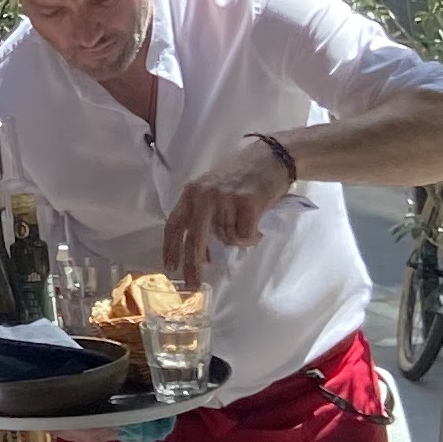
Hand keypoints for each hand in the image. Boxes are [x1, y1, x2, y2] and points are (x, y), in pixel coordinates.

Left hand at [161, 146, 295, 290]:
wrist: (272, 156)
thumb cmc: (244, 175)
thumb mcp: (215, 190)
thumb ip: (205, 215)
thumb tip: (204, 254)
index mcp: (192, 192)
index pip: (174, 223)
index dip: (170, 248)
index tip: (170, 267)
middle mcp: (204, 195)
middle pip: (194, 240)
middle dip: (192, 266)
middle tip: (193, 285)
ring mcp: (225, 198)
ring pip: (227, 239)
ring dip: (239, 238)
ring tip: (248, 219)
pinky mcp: (246, 203)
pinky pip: (245, 236)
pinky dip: (253, 236)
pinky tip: (258, 221)